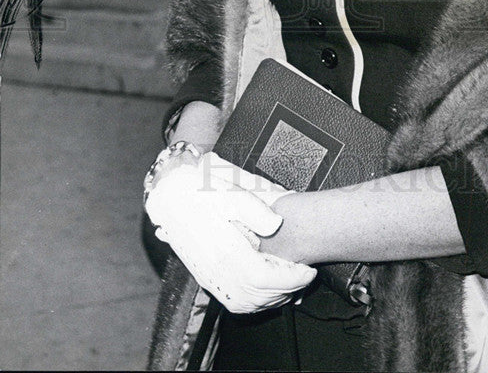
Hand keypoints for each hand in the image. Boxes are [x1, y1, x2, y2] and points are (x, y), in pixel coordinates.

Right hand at [145, 151, 315, 312]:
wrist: (170, 198)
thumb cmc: (201, 192)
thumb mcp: (230, 192)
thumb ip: (255, 209)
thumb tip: (277, 223)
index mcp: (224, 251)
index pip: (263, 279)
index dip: (290, 279)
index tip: (308, 270)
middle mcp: (215, 270)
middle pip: (258, 296)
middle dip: (288, 290)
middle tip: (306, 276)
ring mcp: (209, 277)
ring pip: (246, 303)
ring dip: (273, 299)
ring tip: (292, 283)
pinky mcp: (207, 277)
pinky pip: (234, 300)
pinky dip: (255, 301)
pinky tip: (268, 289)